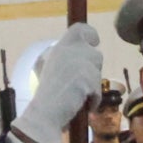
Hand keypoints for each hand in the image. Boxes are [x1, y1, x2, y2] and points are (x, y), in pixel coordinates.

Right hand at [12, 21, 105, 142]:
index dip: (91, 35)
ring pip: (98, 73)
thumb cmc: (44, 92)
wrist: (44, 113)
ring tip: (77, 95)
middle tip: (81, 82)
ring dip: (92, 85)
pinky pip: (97, 91)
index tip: (93, 43)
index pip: (81, 29)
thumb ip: (63, 56)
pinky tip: (80, 105)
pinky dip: (92, 101)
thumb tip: (79, 53)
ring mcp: (82, 65)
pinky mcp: (89, 81)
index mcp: (61, 46)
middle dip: (92, 70)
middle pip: (96, 54)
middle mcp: (73, 51)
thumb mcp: (46, 66)